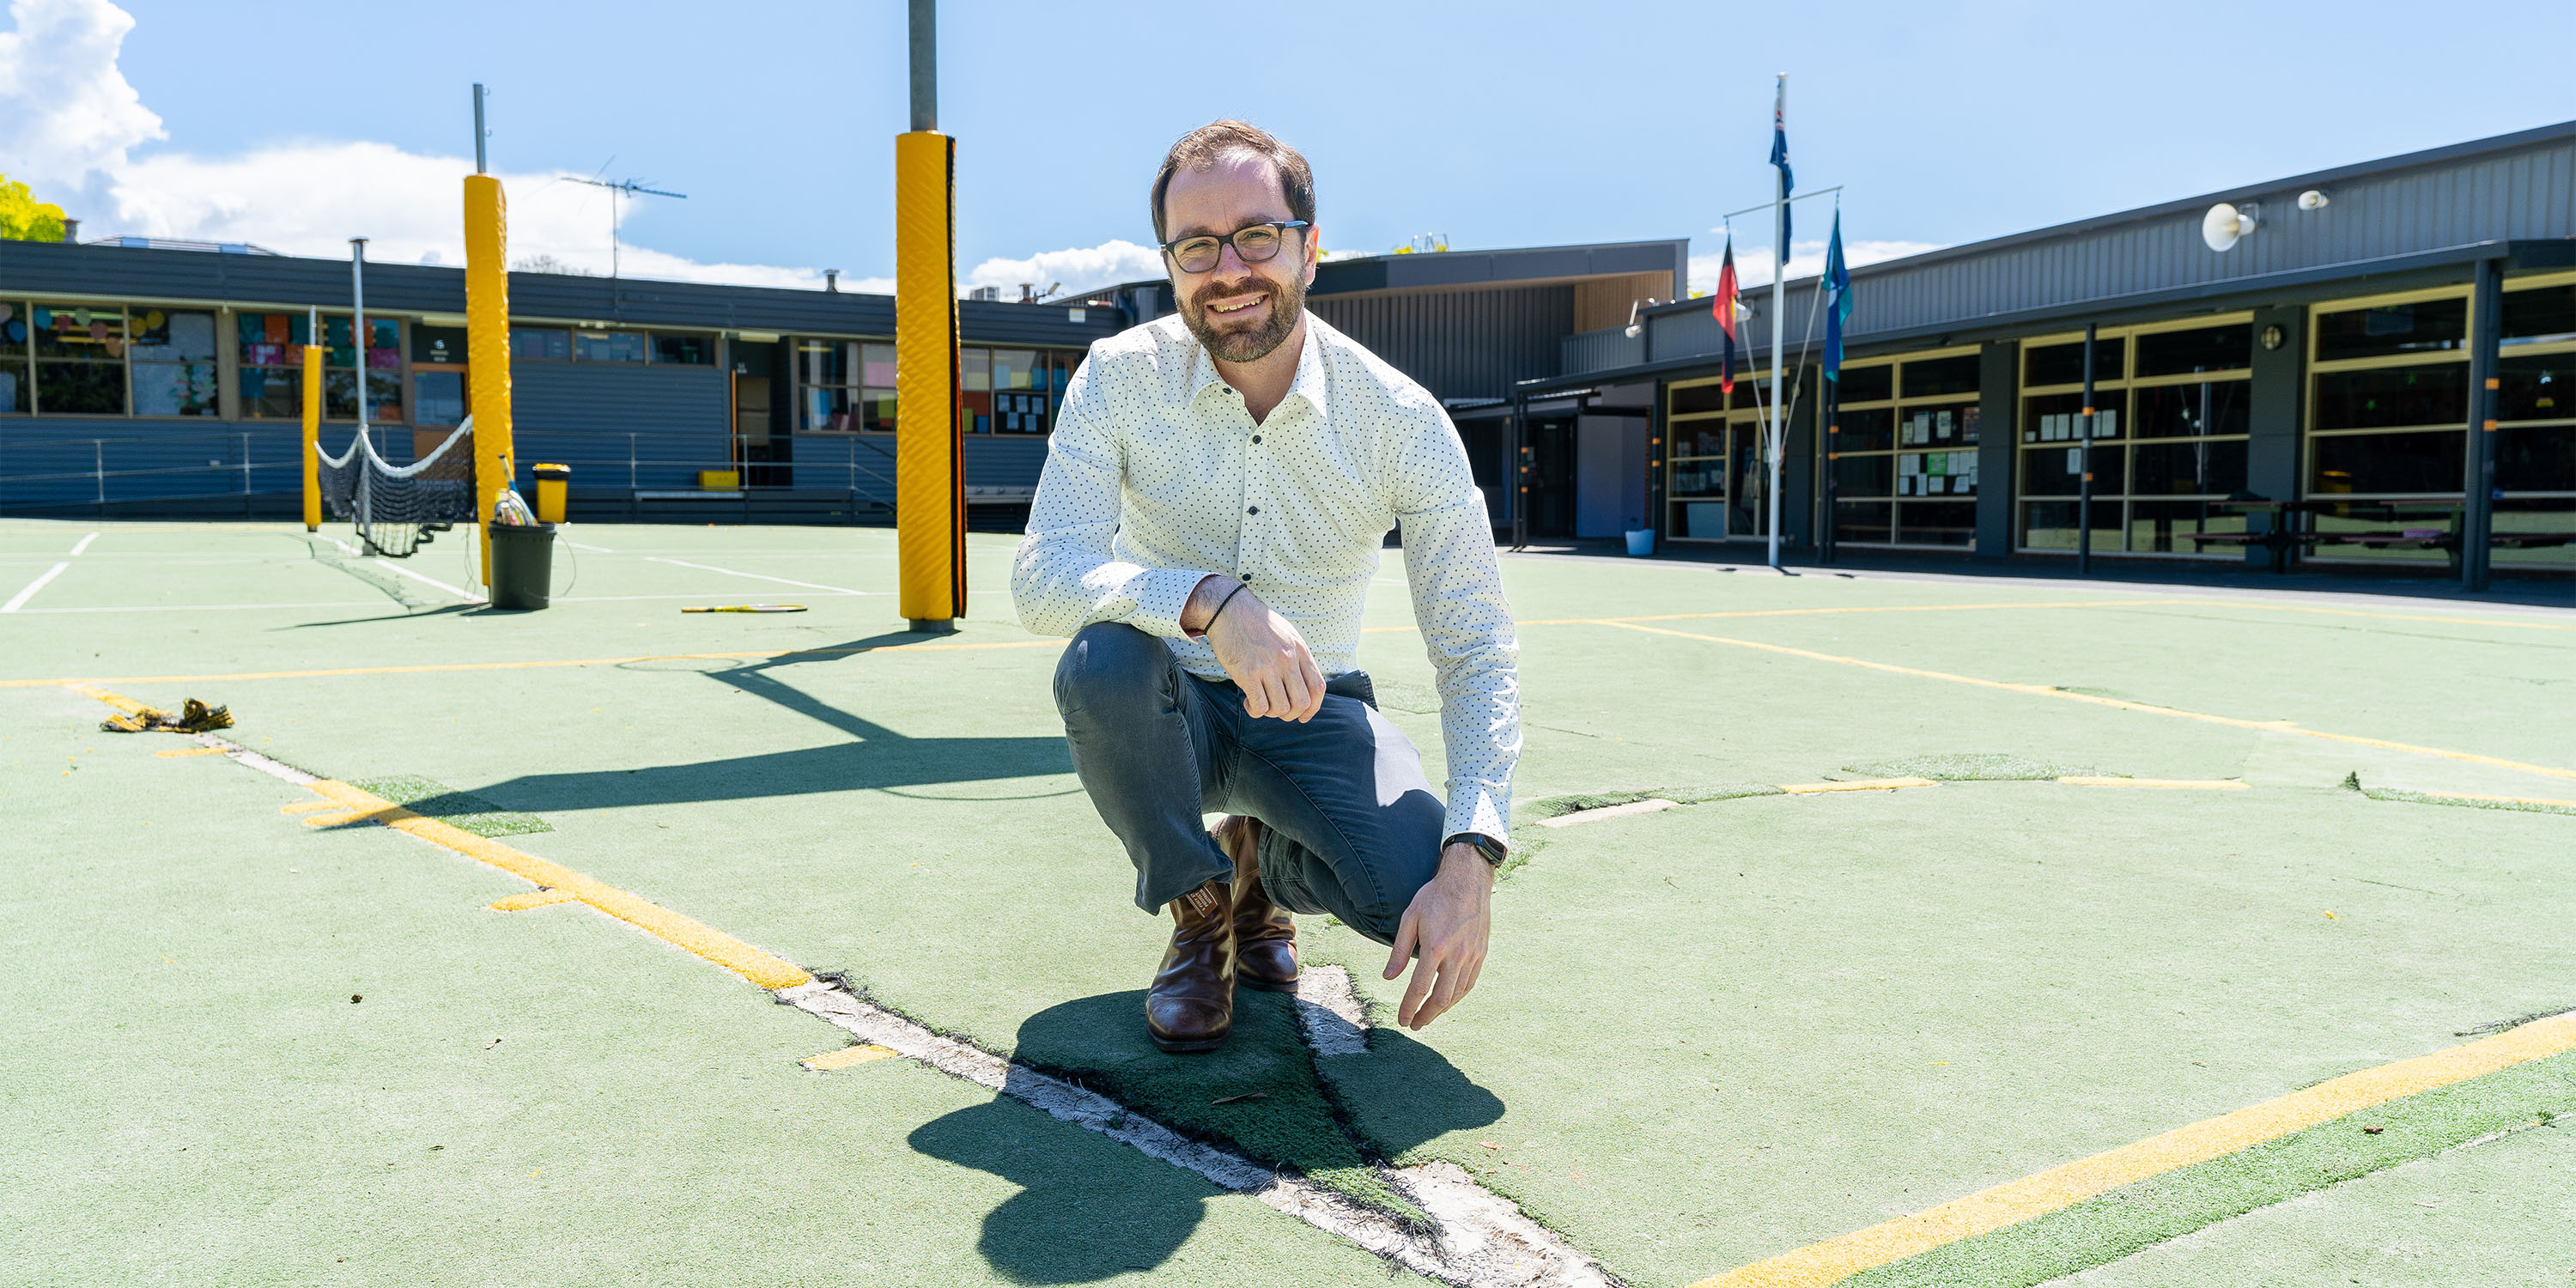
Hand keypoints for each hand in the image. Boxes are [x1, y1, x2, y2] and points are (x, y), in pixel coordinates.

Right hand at [1187, 577, 1325, 721]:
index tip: (1304, 716)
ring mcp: (1267, 666)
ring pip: (1280, 708)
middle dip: (1290, 715)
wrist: (1228, 609)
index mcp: (1299, 650)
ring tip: (1260, 702)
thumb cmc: (1256, 623)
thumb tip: (1303, 684)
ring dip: (1271, 713)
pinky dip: (1255, 711)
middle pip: (1301, 703)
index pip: (1318, 687)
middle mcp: (1287, 659)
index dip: (1313, 708)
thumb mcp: (1287, 634)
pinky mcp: (1247, 673)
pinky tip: (1248, 702)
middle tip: (1277, 710)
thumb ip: (1297, 657)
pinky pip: (1260, 706)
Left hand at [1383, 842, 1494, 1029]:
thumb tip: (1388, 978)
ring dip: (1442, 1010)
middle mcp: (1457, 955)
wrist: (1468, 880)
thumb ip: (1399, 951)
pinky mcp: (1481, 953)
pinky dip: (1457, 997)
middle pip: (1441, 998)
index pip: (1419, 988)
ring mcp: (1472, 956)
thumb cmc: (1435, 896)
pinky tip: (1447, 1000)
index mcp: (1435, 947)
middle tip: (1414, 1024)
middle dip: (1426, 1016)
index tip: (1402, 1019)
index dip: (1409, 1008)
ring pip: (1457, 994)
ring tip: (1428, 1016)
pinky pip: (1470, 983)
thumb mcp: (1410, 918)